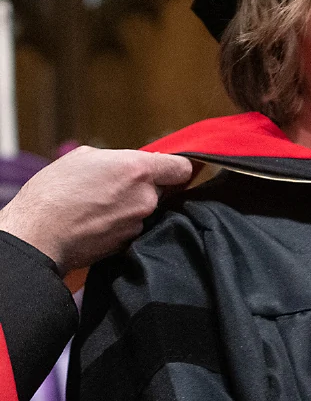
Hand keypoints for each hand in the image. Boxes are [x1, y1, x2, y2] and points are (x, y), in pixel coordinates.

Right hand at [0, 147, 192, 272]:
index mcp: (138, 170)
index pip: (181, 168)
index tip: (170, 169)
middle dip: (146, 187)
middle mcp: (146, 198)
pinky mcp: (129, 243)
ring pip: (145, 210)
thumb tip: (131, 163)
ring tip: (100, 205)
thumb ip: (118, 159)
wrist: (40, 233)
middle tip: (117, 187)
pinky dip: (120, 224)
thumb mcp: (85, 157)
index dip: (176, 168)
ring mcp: (139, 223)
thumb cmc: (55, 192)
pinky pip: (133, 228)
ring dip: (130, 207)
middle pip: (162, 190)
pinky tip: (98, 221)